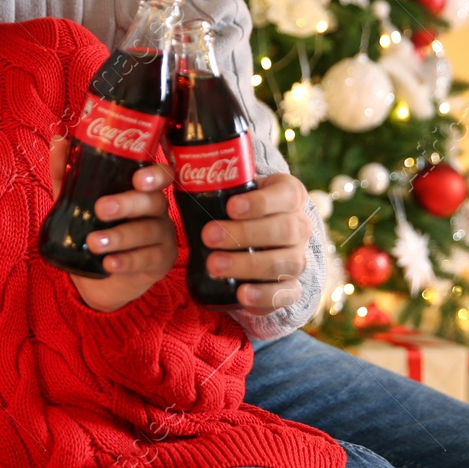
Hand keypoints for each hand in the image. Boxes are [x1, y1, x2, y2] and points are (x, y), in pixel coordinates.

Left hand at [47, 136, 177, 312]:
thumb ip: (68, 172)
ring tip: (94, 242)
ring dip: (120, 236)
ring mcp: (162, 236)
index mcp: (142, 189)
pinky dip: (127, 261)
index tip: (137, 178)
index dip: (155, 174)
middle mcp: (157, 209)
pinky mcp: (161, 261)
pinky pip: (148, 259)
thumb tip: (59, 140)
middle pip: (154, 201)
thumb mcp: (76, 201)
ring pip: (149, 231)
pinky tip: (109, 263)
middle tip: (101, 209)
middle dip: (128, 204)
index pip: (161, 174)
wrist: (99, 277)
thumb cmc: (95, 230)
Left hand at [201, 172, 310, 314]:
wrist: (261, 242)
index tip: (230, 206)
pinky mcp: (292, 286)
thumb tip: (168, 173)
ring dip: (248, 264)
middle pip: (284, 230)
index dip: (260, 202)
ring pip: (285, 262)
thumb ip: (216, 183)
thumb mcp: (236, 191)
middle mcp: (299, 226)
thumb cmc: (240, 211)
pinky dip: (264, 294)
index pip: (286, 195)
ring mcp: (298, 257)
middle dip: (244, 233)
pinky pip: (286, 293)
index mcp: (289, 196)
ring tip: (213, 265)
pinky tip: (241, 294)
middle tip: (209, 236)